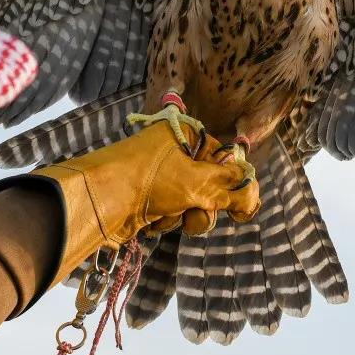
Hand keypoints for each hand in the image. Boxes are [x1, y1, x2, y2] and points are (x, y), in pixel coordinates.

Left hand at [31, 119, 260, 283]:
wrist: (101, 201)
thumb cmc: (149, 180)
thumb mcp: (197, 182)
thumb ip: (230, 188)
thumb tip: (253, 195)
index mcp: (184, 134)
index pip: (223, 158)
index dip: (234, 183)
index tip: (242, 209)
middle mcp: (173, 151)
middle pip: (210, 183)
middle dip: (206, 204)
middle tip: (198, 209)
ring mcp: (160, 177)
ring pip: (193, 203)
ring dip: (186, 215)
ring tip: (170, 214)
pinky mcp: (148, 199)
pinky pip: (173, 213)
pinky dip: (167, 220)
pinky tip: (152, 219)